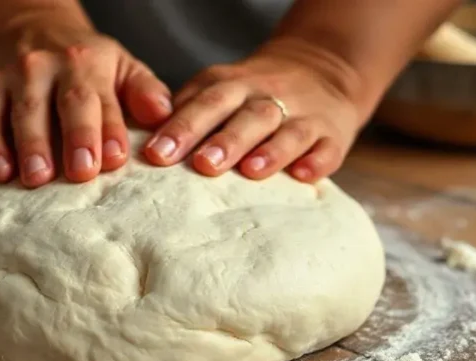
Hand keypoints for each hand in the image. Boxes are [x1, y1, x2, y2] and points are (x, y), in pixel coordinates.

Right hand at [0, 22, 170, 186]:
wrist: (26, 25)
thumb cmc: (83, 61)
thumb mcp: (119, 65)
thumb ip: (143, 91)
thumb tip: (164, 115)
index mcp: (89, 64)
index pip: (101, 99)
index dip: (109, 130)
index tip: (115, 160)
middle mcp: (51, 66)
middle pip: (65, 104)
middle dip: (74, 138)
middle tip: (80, 174)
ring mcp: (15, 75)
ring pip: (23, 112)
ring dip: (29, 147)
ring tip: (36, 179)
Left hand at [143, 40, 364, 182]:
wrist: (321, 70)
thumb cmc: (252, 94)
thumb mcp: (219, 89)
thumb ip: (188, 111)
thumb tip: (143, 141)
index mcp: (234, 86)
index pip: (206, 102)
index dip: (182, 127)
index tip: (156, 153)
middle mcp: (268, 97)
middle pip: (246, 114)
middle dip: (224, 140)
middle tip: (202, 165)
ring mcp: (304, 115)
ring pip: (287, 131)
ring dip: (270, 151)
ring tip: (250, 171)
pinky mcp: (333, 135)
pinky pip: (328, 148)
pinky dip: (317, 161)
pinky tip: (304, 175)